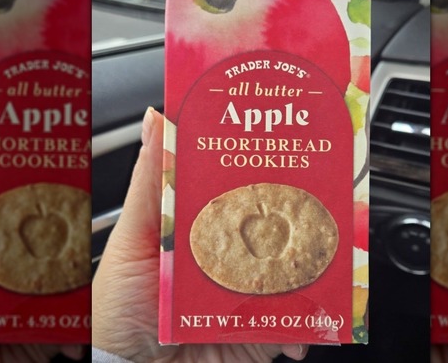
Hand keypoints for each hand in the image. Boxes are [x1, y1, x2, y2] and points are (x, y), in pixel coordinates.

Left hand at [0, 108, 83, 362]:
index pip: (7, 188)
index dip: (28, 161)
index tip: (48, 135)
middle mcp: (2, 259)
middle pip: (42, 223)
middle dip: (64, 205)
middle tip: (76, 185)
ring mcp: (20, 293)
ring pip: (62, 265)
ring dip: (75, 256)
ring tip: (81, 239)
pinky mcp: (38, 328)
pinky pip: (70, 313)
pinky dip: (81, 310)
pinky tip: (83, 298)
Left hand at [92, 108, 308, 362]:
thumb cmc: (118, 309)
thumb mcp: (131, 238)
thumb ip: (150, 182)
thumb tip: (155, 118)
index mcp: (200, 224)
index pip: (237, 182)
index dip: (262, 159)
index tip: (287, 133)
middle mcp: (231, 255)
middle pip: (277, 222)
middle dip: (306, 205)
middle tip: (326, 181)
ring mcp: (250, 293)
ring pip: (298, 267)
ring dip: (320, 257)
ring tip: (329, 243)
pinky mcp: (264, 330)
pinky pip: (301, 317)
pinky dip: (316, 315)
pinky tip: (314, 308)